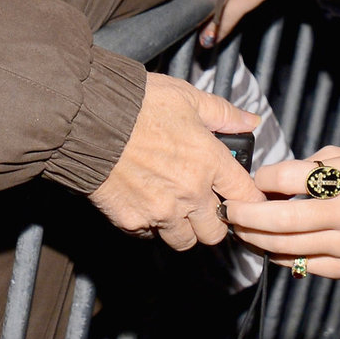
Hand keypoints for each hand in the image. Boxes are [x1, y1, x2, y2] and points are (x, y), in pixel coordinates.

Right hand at [88, 73, 260, 251]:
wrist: (89, 118)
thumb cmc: (138, 103)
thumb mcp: (187, 97)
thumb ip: (223, 114)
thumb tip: (250, 121)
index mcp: (208, 161)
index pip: (245, 196)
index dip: (248, 199)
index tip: (240, 198)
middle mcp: (189, 192)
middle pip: (216, 232)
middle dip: (213, 221)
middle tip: (203, 204)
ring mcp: (160, 211)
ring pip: (184, 240)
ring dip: (183, 228)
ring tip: (172, 206)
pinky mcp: (131, 221)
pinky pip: (150, 235)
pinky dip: (151, 225)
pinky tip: (145, 202)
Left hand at [222, 148, 339, 278]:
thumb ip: (313, 167)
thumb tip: (273, 179)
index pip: (289, 177)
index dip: (262, 178)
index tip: (252, 179)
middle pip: (280, 219)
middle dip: (246, 215)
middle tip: (228, 209)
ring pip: (286, 246)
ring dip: (256, 238)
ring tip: (240, 228)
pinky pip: (301, 264)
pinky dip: (279, 255)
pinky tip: (267, 246)